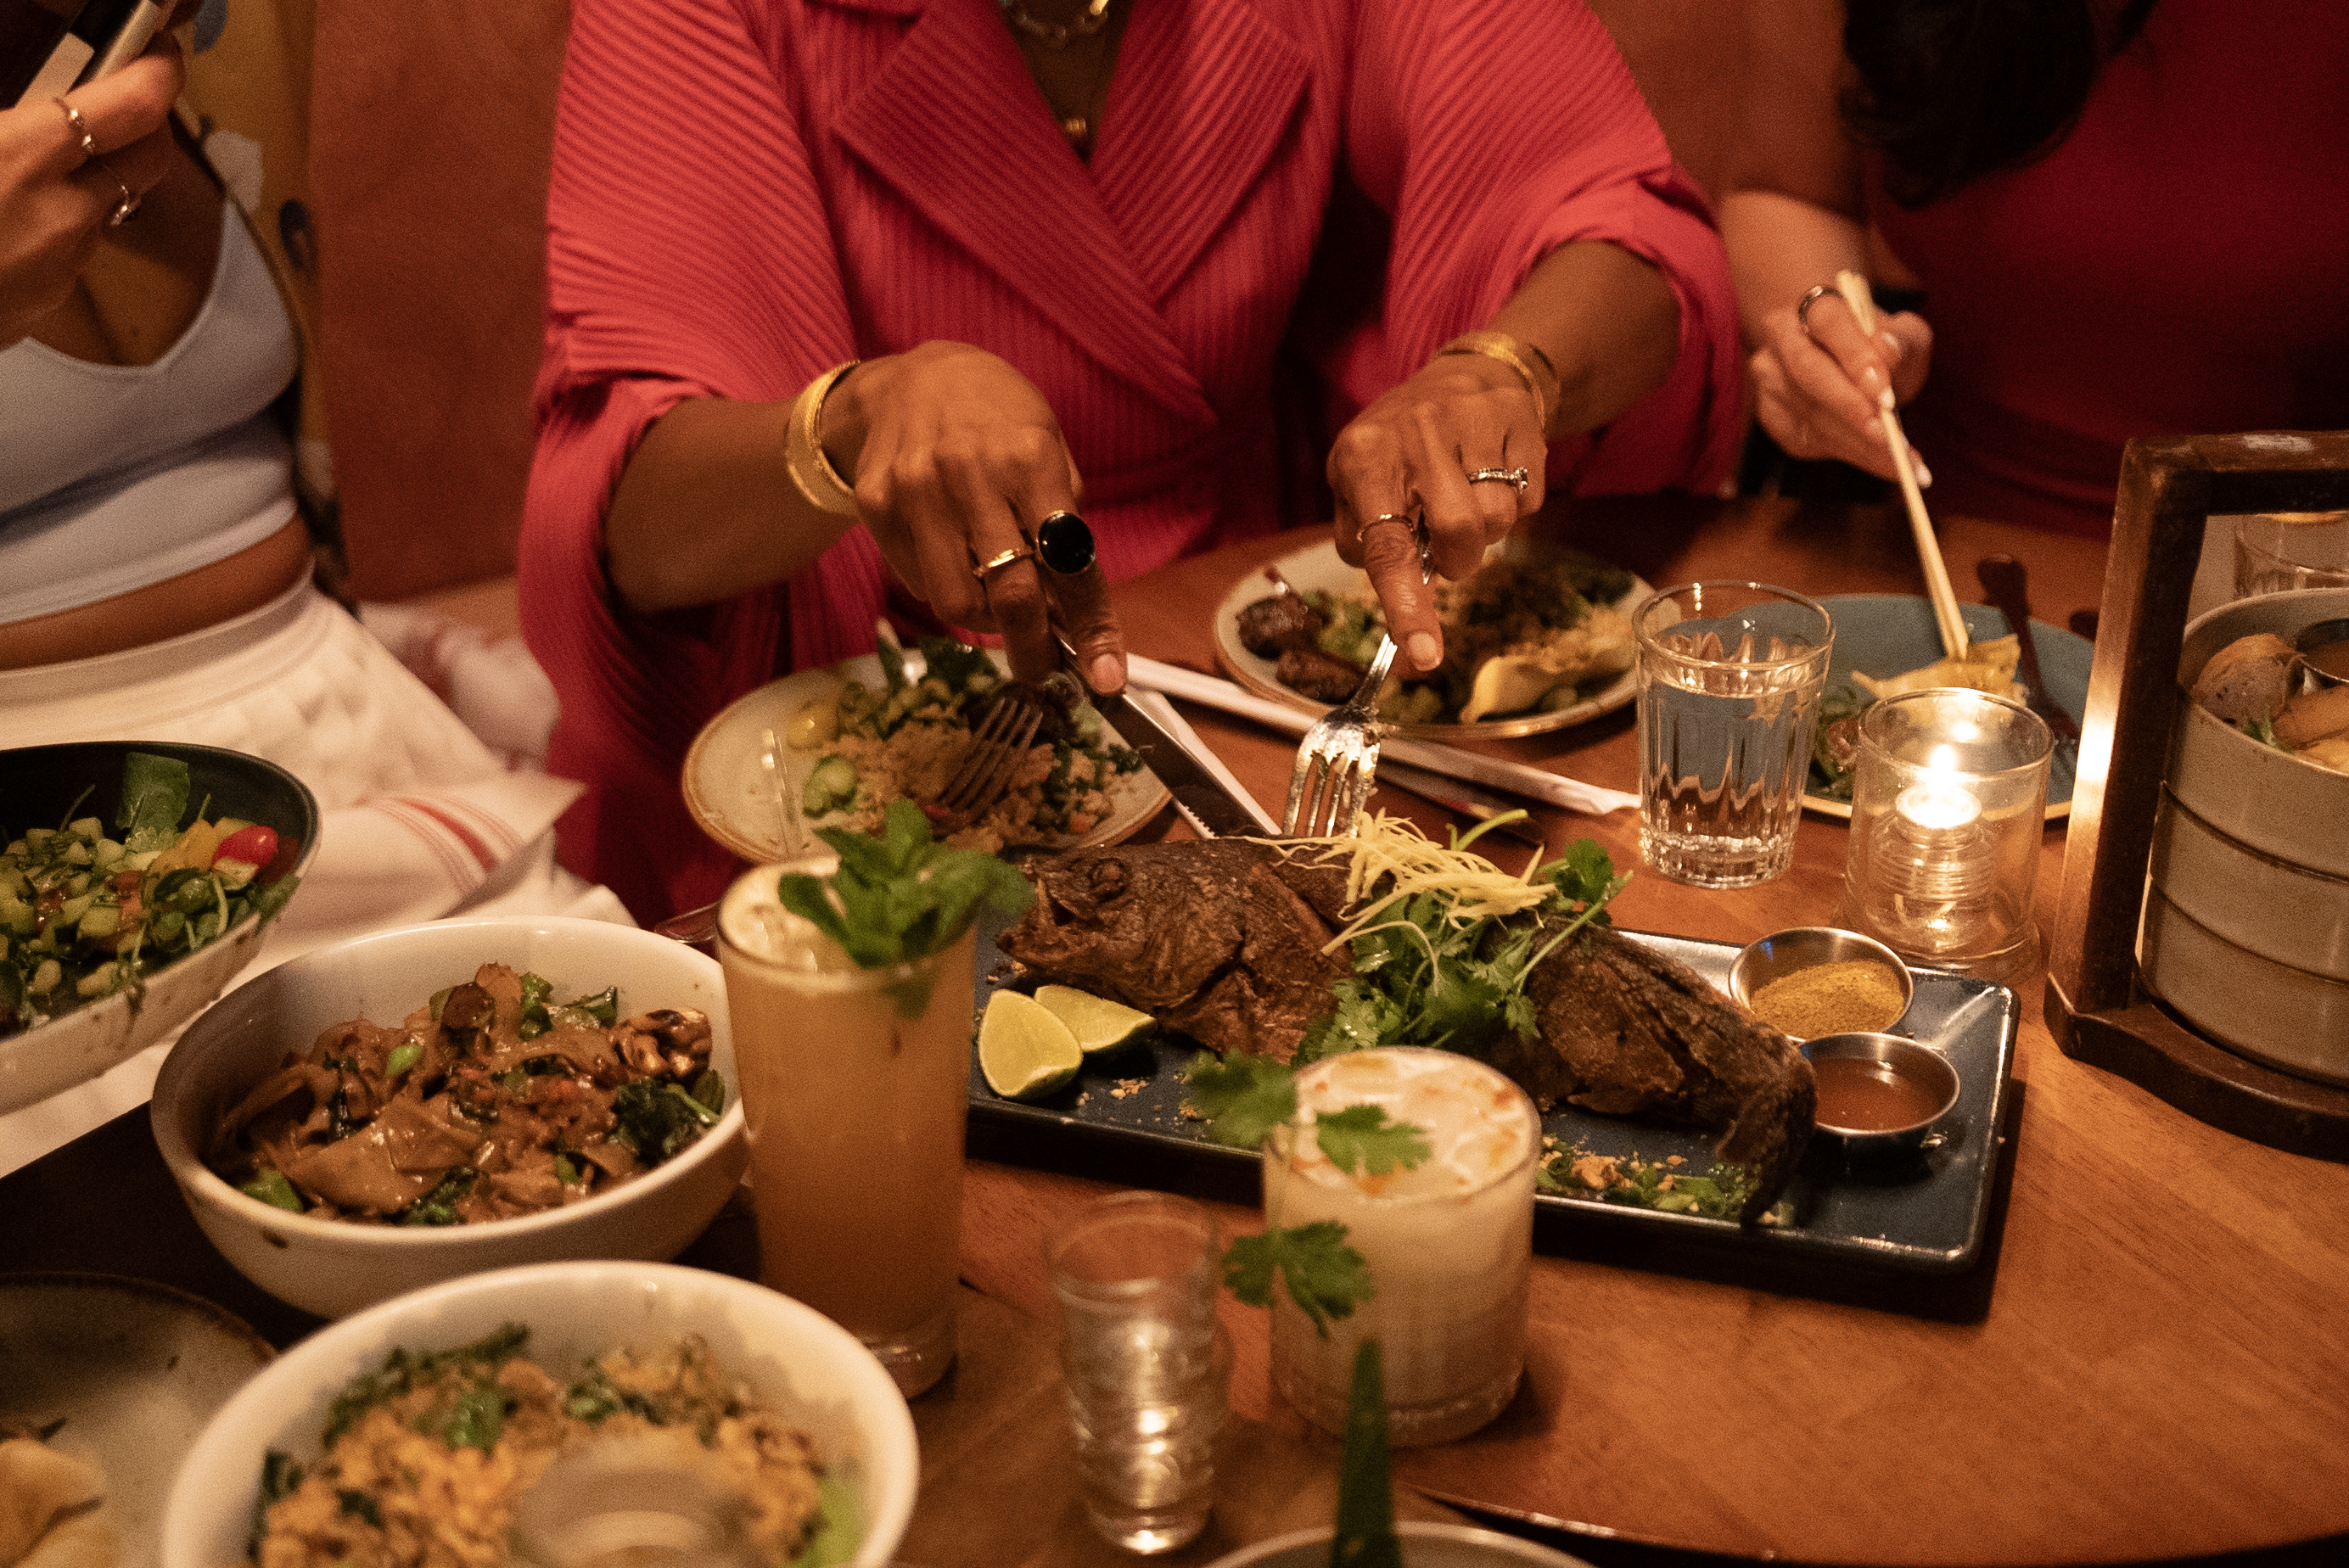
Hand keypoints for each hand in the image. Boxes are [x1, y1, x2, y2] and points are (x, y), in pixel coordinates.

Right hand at [0, 39, 184, 347]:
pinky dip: (52, 229)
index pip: (136, 105)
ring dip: (85, 183)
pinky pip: (68, 254)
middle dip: (144, 126)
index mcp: (26, 157)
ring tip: (32, 168)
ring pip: (105, 210)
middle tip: (119, 103)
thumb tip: (25, 110)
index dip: (158, 71)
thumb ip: (5, 119)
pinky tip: (4, 220)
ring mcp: (61, 266)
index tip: (158, 54)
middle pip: (151, 159)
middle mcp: (61, 215)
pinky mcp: (45, 303)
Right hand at [827, 341, 1124, 693]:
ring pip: (957, 601)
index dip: (1091, 627)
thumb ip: (1064, 521)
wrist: (909, 378)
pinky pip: (919, 582)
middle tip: (1045, 669)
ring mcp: (916, 490)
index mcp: (1027, 456)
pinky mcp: (877, 506)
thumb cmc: (994, 416)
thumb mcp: (1048, 445)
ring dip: (986, 622)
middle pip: (1010, 594)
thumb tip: (1074, 607)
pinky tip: (957, 562)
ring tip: (998, 604)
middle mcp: (969, 473)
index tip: (1105, 676)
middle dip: (1035, 647)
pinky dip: (948, 589)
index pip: (1068, 562)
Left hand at [1326, 353, 1543, 671]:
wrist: (1466, 376)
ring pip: (1498, 521)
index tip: (1425, 654)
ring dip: (1486, 535)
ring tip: (1467, 501)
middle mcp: (1417, 434)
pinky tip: (1494, 476)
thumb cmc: (1398, 447)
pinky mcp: (1520, 424)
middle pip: (1458, 535)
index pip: (1387, 545)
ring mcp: (1473, 423)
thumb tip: (1397, 588)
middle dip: (1458, 561)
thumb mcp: (1356, 480)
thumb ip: (1361, 539)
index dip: (1406, 605)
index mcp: (1365, 454)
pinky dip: (1514, 506)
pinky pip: (1530, 501)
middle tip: (1448, 549)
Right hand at [1749, 288, 1933, 480]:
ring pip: (1810, 414)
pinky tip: (1883, 464)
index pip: (1829, 322)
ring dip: (1859, 443)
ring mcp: (1770, 378)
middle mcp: (1781, 337)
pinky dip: (1851, 455)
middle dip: (1850, 408)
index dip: (1856, 356)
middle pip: (1808, 370)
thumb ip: (1903, 339)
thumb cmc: (1878, 346)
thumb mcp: (1904, 334)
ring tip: (1904, 463)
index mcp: (1815, 305)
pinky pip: (1808, 441)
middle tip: (1890, 439)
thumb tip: (1889, 352)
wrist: (1842, 360)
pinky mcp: (1771, 414)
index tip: (1885, 391)